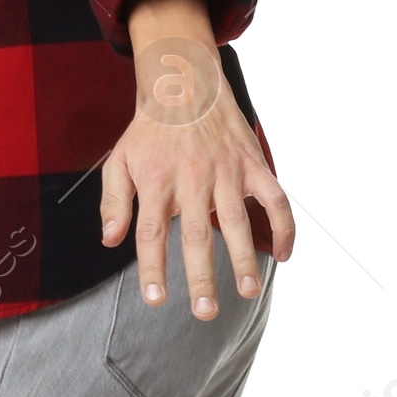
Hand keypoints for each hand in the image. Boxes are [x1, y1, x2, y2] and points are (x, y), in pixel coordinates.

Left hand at [101, 22, 293, 317]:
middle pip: (196, 235)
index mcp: (156, 181)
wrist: (185, 85)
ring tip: (248, 290)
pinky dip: (285, 225)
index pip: (152, 234)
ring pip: (238, 221)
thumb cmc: (150, 132)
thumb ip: (114, 202)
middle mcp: (192, 179)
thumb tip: (110, 241)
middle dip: (202, 276)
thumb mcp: (119, 161)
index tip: (156, 301)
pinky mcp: (252, 164)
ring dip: (245, 258)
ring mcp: (226, 171)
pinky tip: (285, 254)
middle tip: (206, 312)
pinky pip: (274, 198)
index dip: (153, 269)